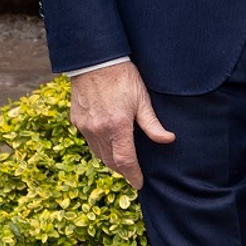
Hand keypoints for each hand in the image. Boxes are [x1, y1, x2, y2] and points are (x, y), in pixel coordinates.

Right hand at [69, 61, 173, 189]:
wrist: (95, 61)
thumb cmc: (123, 78)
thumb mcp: (142, 100)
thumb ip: (153, 124)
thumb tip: (168, 140)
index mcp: (117, 127)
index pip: (125, 161)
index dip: (133, 175)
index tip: (139, 184)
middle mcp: (98, 130)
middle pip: (110, 161)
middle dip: (123, 170)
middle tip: (134, 174)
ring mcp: (85, 127)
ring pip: (98, 154)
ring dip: (110, 161)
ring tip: (123, 163)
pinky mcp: (77, 121)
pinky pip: (89, 142)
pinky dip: (99, 148)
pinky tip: (109, 145)